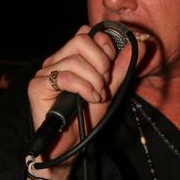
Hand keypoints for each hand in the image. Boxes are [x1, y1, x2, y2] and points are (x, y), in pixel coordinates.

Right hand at [26, 26, 146, 179]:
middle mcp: (56, 60)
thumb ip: (123, 66)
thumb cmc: (85, 118)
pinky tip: (89, 99)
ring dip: (94, 80)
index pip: (87, 33)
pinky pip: (65, 76)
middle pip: (81, 40)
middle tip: (104, 84)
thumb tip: (142, 43)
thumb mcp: (110, 89)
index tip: (110, 70)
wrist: (69, 146)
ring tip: (97, 96)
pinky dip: (83, 87)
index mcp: (71, 57)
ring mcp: (45, 72)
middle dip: (101, 62)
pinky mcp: (37, 86)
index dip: (105, 47)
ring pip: (75, 59)